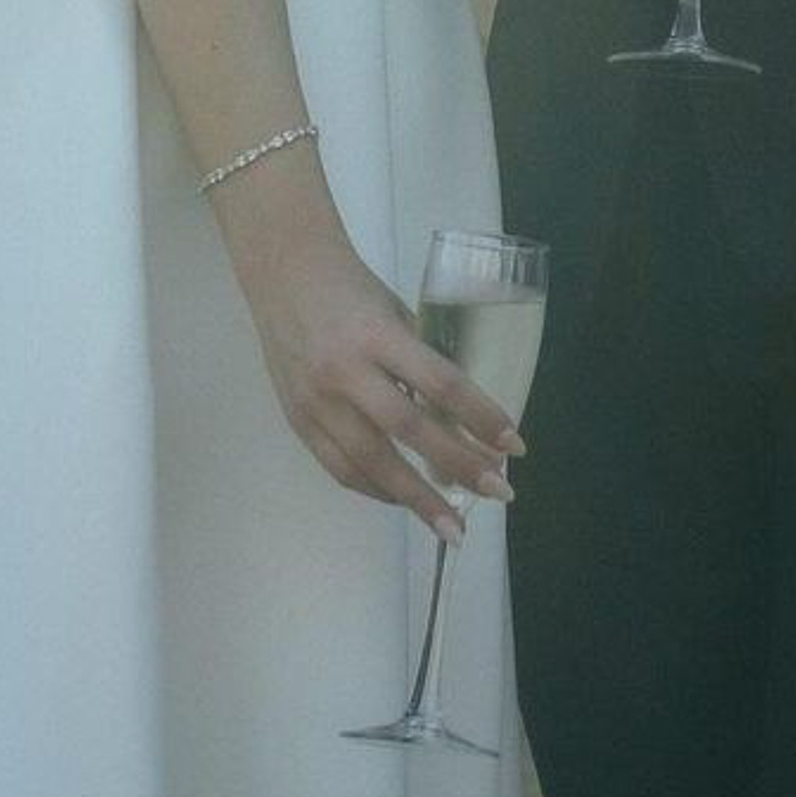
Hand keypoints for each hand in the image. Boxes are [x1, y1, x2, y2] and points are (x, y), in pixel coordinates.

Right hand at [239, 230, 525, 541]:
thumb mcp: (395, 311)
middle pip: (408, 431)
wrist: (282, 272)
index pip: (440, 382)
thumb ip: (421, 360)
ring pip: (371, 464)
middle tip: (498, 494)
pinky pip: (340, 469)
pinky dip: (376, 490)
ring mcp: (316, 402)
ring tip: (451, 524)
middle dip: (457, 467)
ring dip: (416, 500)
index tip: (513, 445)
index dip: (480, 416)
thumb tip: (461, 416)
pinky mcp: (298, 422)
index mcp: (377, 335)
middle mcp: (344, 372)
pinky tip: (404, 501)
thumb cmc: (350, 287)